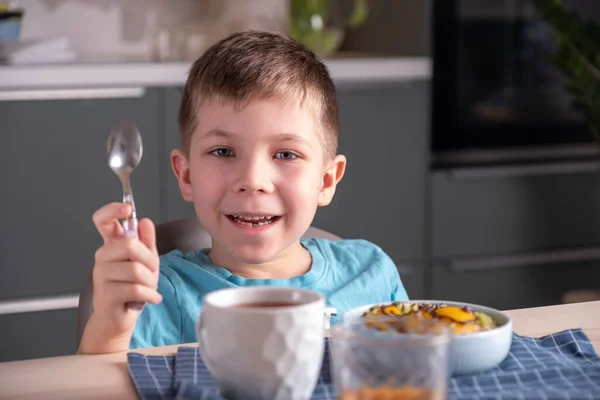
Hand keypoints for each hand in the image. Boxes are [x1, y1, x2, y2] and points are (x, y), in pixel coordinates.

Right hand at [78, 203, 160, 353]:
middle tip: (151, 271)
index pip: (102, 220)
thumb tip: (145, 221)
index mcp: (111, 245)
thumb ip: (146, 242)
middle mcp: (102, 257)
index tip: (126, 208)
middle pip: (129, 245)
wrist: (119, 319)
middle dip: (149, 260)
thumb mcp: (146, 261)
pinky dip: (150, 295)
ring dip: (150, 281)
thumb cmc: (132, 289)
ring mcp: (101, 275)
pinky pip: (136, 288)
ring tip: (147, 288)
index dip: (112, 210)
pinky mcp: (105, 294)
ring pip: (135, 270)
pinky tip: (150, 299)